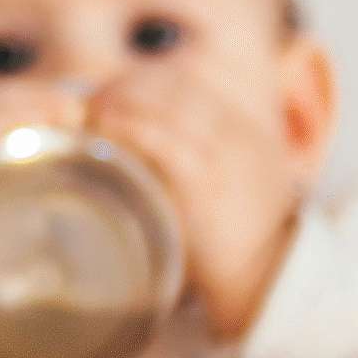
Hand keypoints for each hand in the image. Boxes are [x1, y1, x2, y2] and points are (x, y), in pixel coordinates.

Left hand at [85, 69, 306, 343]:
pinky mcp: (206, 179)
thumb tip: (149, 145)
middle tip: (92, 97)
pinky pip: (163, 140)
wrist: (267, 276)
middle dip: (129, 86)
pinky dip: (130, 128)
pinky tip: (105, 127)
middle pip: (176, 87)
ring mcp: (223, 153)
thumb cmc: (240, 236)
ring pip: (167, 107)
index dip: (148, 80)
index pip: (191, 84)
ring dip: (123, 101)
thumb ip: (204, 156)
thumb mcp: (235, 182)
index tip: (115, 88)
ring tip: (90, 108)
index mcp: (245, 128)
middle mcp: (237, 132)